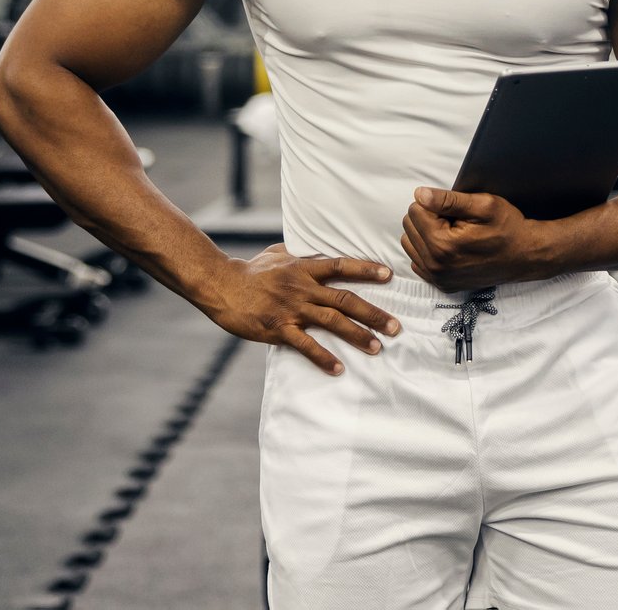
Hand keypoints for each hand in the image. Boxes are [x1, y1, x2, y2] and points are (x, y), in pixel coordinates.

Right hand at [192, 244, 399, 374]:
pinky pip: (305, 345)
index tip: (389, 275)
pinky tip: (338, 369)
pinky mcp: (278, 329)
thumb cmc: (251, 270)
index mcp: (304, 268)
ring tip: (377, 347)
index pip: (341, 265)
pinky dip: (323, 358)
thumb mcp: (278, 254)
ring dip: (357, 336)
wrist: (221, 286)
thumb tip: (318, 249)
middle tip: (396, 326)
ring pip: (332, 322)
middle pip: (345, 299)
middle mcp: (302, 287)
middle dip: (373, 313)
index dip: (366, 269)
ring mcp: (291, 309)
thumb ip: (301, 253)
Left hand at [401, 188, 554, 290]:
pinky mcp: (442, 284)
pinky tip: (449, 247)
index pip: (415, 209)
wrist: (526, 256)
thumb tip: (419, 194)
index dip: (435, 203)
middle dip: (429, 217)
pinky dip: (428, 250)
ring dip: (426, 233)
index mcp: (443, 244)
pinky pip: (417, 260)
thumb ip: (448, 199)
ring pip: (410, 242)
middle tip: (456, 221)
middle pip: (409, 226)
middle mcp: (436, 265)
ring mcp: (438, 278)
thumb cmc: (508, 227)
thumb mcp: (484, 205)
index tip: (456, 210)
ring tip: (452, 232)